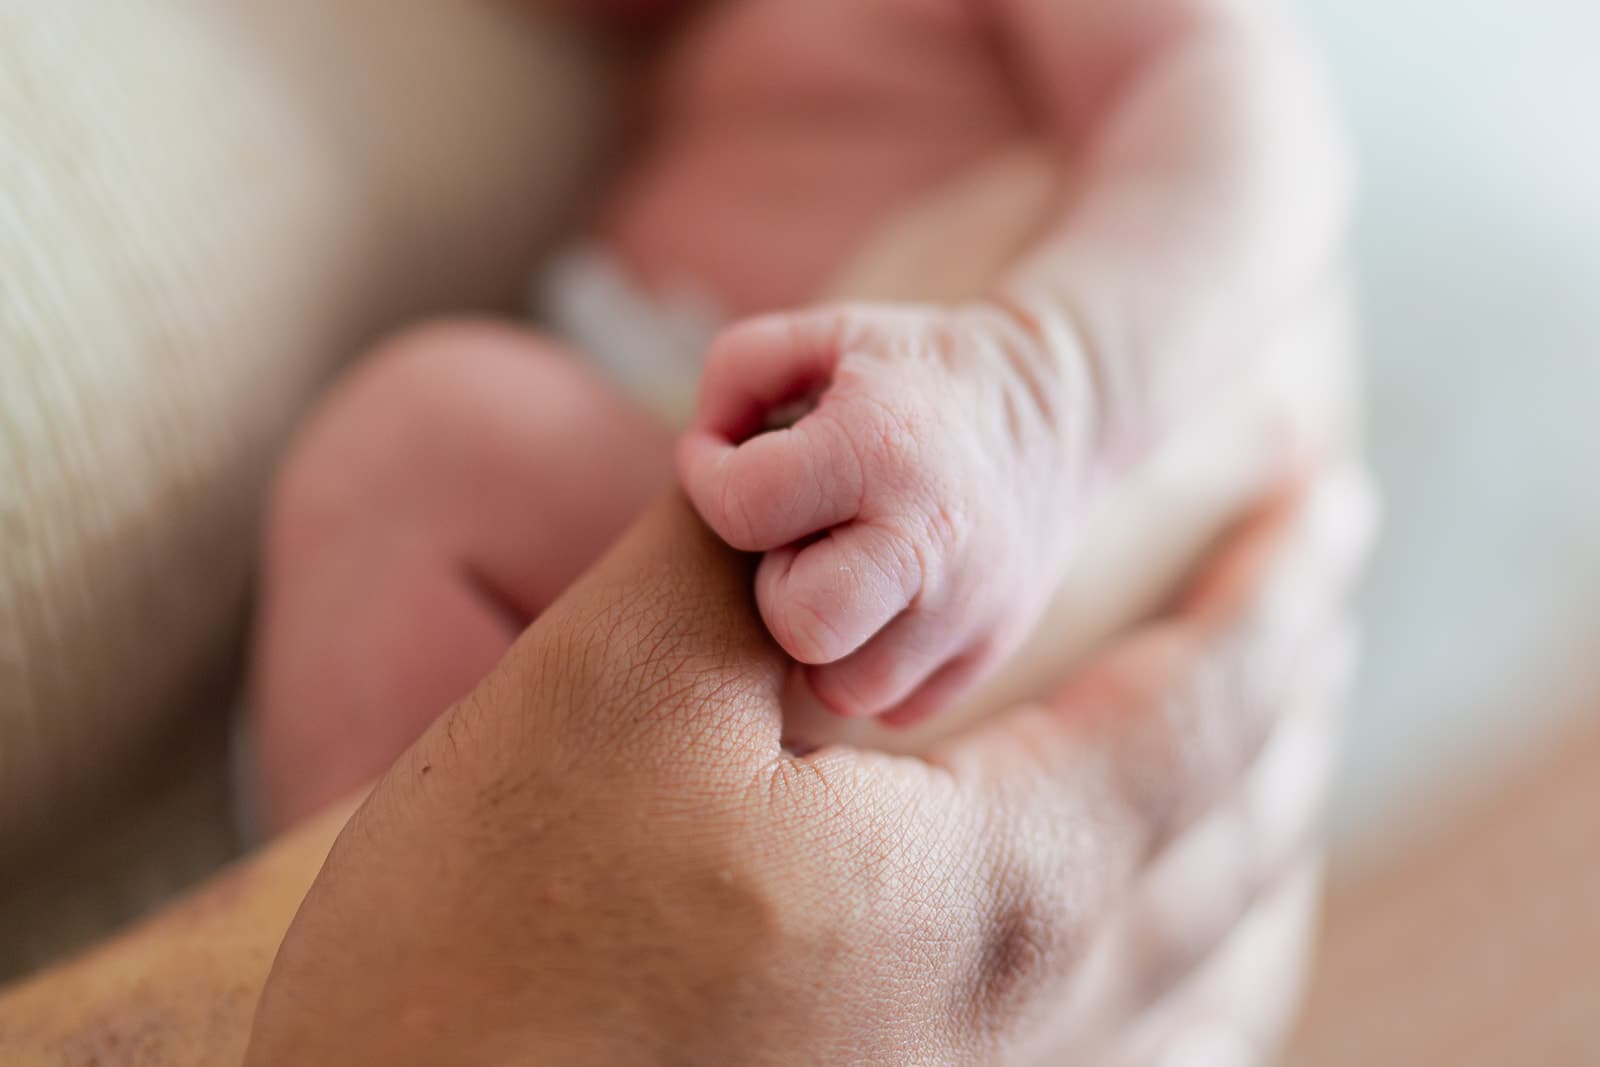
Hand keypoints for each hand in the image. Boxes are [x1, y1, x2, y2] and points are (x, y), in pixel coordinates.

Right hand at [245, 468, 1371, 1065]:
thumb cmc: (489, 947)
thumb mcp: (610, 693)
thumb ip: (741, 554)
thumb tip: (803, 458)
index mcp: (983, 894)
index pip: (1193, 712)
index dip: (1272, 590)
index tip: (1321, 502)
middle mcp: (1022, 1028)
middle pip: (1232, 842)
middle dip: (1290, 699)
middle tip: (1319, 596)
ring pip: (1212, 973)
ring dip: (1263, 842)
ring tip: (1279, 759)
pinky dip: (1199, 987)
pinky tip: (1183, 972)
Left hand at [678, 302, 1079, 723]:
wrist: (1060, 406)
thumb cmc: (916, 372)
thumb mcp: (824, 333)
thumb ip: (735, 371)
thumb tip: (701, 452)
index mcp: (879, 451)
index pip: (741, 508)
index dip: (714, 480)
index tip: (738, 460)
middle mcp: (929, 542)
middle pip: (800, 625)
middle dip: (779, 585)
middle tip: (805, 539)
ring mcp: (969, 609)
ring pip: (845, 689)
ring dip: (826, 639)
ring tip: (845, 576)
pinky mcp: (991, 651)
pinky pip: (897, 706)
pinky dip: (877, 666)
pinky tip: (884, 609)